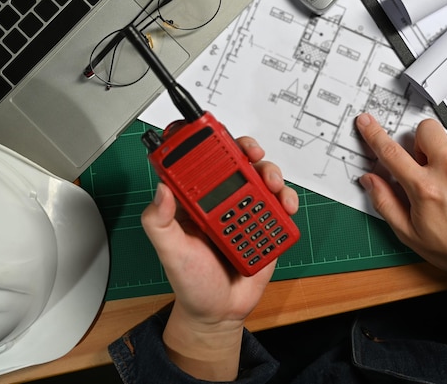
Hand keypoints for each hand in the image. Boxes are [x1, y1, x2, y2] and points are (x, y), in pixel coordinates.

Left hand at [141, 136, 297, 379]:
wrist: (220, 312)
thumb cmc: (191, 282)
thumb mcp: (169, 252)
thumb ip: (159, 222)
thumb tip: (161, 189)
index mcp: (194, 203)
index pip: (199, 165)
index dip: (205, 145)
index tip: (211, 134)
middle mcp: (221, 202)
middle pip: (237, 164)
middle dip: (247, 150)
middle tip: (252, 152)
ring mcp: (246, 212)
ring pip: (262, 180)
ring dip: (270, 173)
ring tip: (272, 183)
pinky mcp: (267, 226)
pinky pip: (280, 206)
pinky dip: (287, 200)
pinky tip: (285, 205)